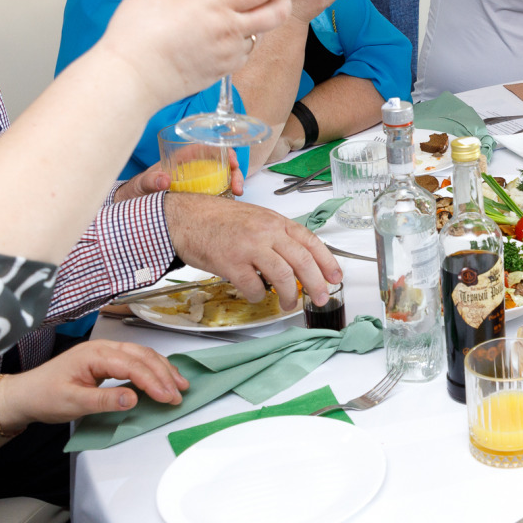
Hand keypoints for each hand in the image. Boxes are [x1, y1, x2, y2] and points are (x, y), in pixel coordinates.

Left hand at [0, 341, 188, 431]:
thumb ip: (105, 400)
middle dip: (164, 373)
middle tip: (180, 392)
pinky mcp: (105, 359)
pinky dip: (152, 368)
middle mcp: (103, 348)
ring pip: (142, 355)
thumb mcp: (73, 403)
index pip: (133, 366)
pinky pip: (135, 359)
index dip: (154, 382)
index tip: (168, 397)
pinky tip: (161, 376)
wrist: (24, 395)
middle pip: (143, 356)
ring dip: (162, 369)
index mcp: (95, 355)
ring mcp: (104, 352)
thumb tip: (134, 398)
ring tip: (179, 384)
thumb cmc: (45, 397)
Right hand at [97, 0, 296, 107]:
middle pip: (277, 13)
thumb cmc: (136, 36)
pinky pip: (243, 54)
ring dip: (261, 21)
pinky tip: (226, 37)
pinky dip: (243, 42)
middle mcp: (230, 30)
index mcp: (216, 5)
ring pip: (260, 35)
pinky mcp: (221, 73)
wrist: (130, 80)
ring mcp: (228, 54)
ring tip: (245, 12)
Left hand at [117, 149, 244, 200]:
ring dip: (234, 183)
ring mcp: (199, 181)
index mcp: (183, 157)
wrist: (135, 204)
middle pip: (222, 163)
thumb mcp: (142, 183)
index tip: (232, 161)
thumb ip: (151, 180)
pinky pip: (218, 192)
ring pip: (224, 178)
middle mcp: (195, 167)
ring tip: (236, 194)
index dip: (224, 151)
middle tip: (238, 185)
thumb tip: (165, 180)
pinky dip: (227, 195)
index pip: (208, 147)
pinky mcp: (200, 195)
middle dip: (235, 171)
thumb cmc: (139, 188)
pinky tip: (230, 202)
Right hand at [164, 194, 341, 309]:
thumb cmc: (219, 220)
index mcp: (276, 222)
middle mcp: (266, 232)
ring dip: (288, 296)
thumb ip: (278, 237)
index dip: (327, 261)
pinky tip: (257, 295)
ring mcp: (249, 247)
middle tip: (322, 298)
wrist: (186, 218)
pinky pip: (253, 286)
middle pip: (302, 261)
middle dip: (316, 283)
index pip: (311, 242)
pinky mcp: (231, 263)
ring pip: (282, 276)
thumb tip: (298, 261)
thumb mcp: (257, 219)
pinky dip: (259, 296)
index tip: (336, 277)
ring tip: (288, 304)